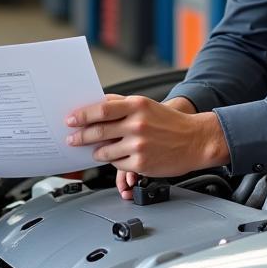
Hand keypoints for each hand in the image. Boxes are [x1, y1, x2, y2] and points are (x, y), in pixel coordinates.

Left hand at [66, 94, 228, 199]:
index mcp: (137, 106)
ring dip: (97, 151)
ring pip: (104, 151)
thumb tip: (97, 104)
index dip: (82, 115)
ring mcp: (139, 145)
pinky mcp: (141, 164)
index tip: (70, 120)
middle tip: (72, 139)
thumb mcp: (147, 105)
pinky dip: (114, 160)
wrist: (196, 141)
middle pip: (98, 131)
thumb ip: (122, 103)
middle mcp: (137, 124)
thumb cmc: (171, 123)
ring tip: (98, 150)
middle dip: (80, 136)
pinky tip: (120, 156)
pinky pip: (117, 164)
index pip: (101, 109)